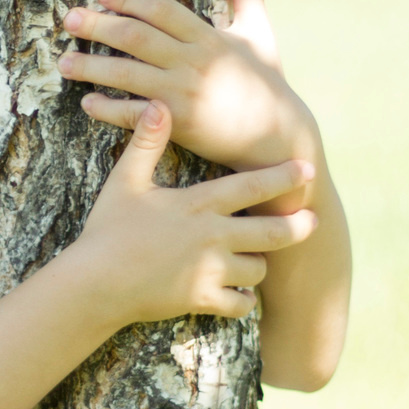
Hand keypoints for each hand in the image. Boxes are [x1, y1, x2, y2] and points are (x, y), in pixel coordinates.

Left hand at [58, 0, 317, 178]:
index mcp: (209, 37)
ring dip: (92, 68)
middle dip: (99, 26)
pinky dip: (109, 109)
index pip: (162, 10)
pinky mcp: (180, 125)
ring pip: (128, 75)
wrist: (279, 137)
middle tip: (69, 19)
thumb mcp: (260, 32)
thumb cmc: (267, 82)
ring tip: (63, 63)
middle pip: (136, 38)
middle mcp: (194, 62)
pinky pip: (134, 115)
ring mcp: (185, 94)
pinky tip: (87, 103)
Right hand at [71, 102, 317, 327]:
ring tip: (253, 260)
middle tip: (312, 221)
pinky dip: (242, 300)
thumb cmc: (108, 230)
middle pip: (272, 232)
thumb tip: (158, 104)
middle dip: (297, 226)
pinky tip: (239, 294)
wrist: (95, 283)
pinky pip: (241, 304)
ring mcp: (210, 270)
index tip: (308, 169)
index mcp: (198, 204)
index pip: (252, 186)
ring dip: (258, 264)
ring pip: (258, 269)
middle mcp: (212, 236)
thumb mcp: (125, 181)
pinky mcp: (203, 299)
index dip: (283, 177)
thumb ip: (146, 144)